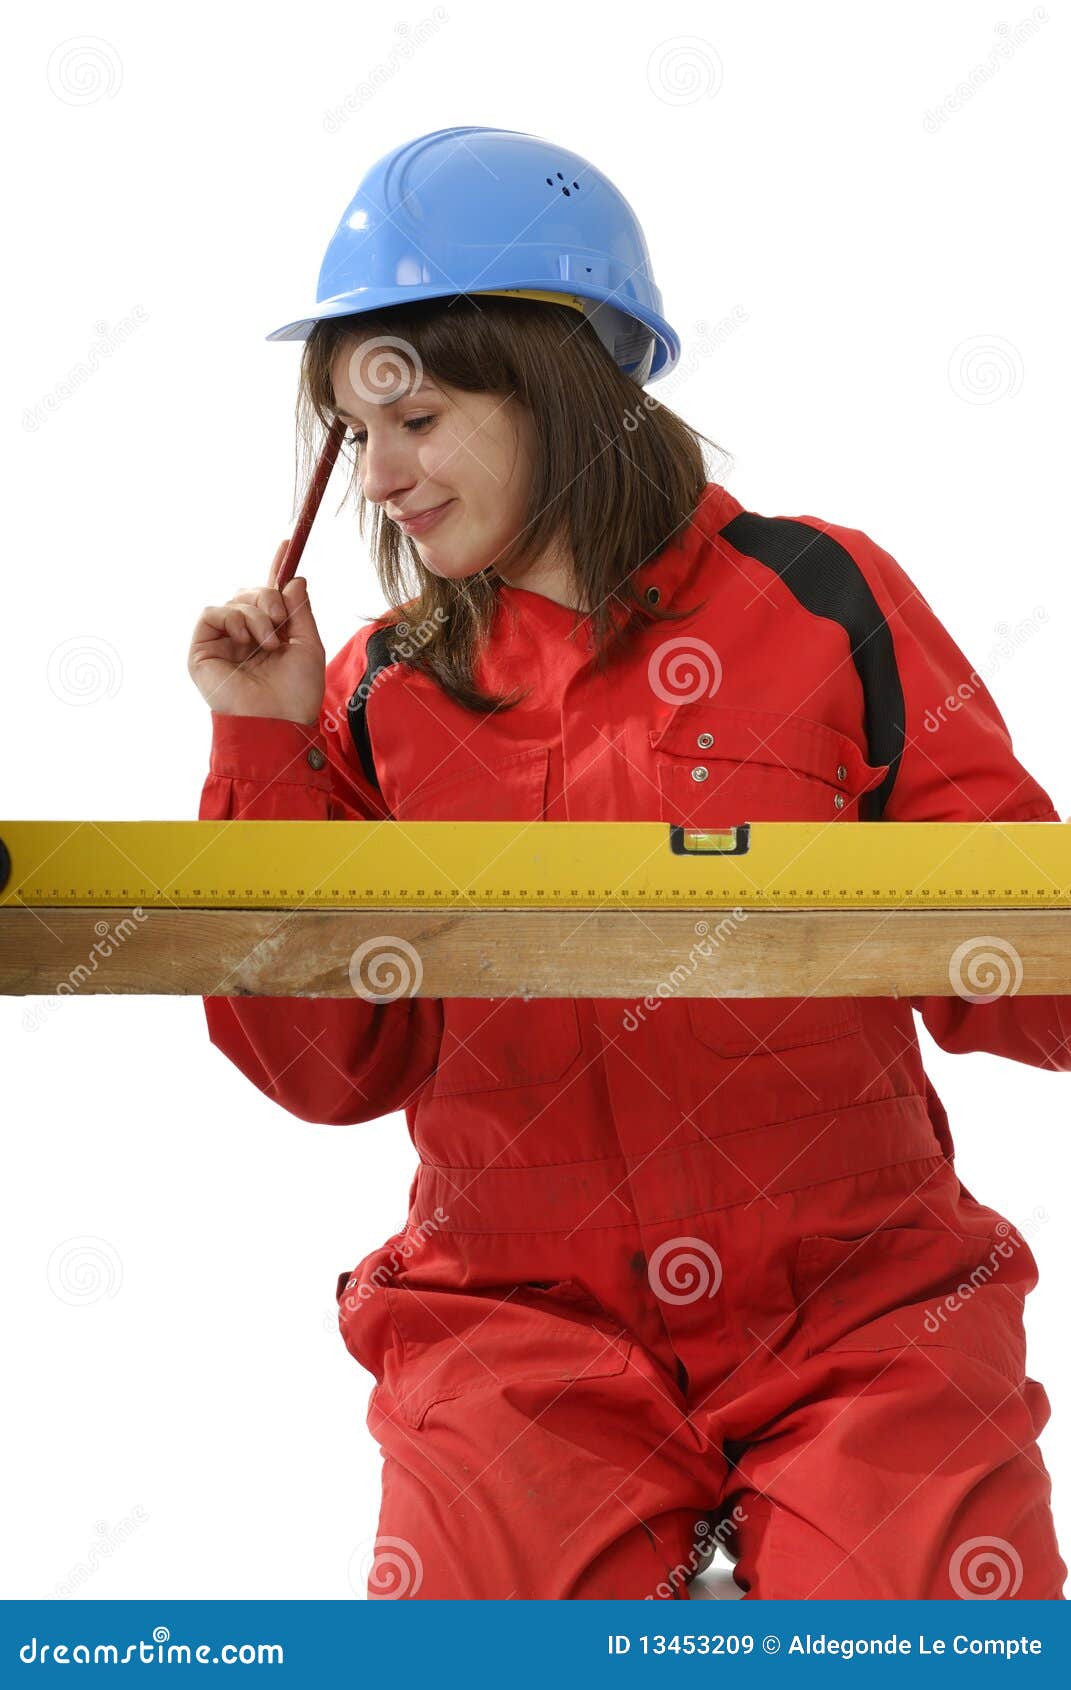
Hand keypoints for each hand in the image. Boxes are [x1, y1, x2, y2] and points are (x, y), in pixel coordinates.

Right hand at [187, 540, 325, 723]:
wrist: (278, 721)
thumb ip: (300, 611)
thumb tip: (294, 579)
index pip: (269, 595)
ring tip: (269, 644)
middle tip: (282, 621)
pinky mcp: (201, 651)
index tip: (286, 543)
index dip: (276, 569)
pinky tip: (245, 639)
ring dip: (257, 614)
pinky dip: (232, 618)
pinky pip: (212, 613)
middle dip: (269, 597)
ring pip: (234, 600)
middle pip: (251, 592)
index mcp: (268, 635)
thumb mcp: (307, 646)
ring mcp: (221, 643)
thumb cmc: (295, 694)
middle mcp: (243, 637)